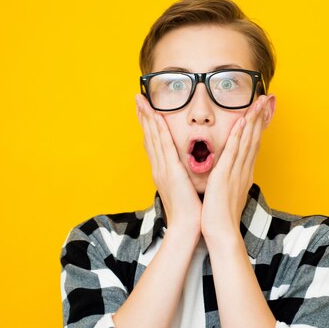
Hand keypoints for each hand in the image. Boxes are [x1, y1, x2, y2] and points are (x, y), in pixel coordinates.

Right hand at [136, 95, 201, 238]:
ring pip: (153, 138)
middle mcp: (159, 168)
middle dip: (143, 117)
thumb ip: (183, 177)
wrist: (186, 228)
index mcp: (162, 172)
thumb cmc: (190, 211)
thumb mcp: (184, 190)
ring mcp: (162, 169)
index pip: (153, 144)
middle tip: (138, 99)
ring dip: (148, 118)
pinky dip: (159, 130)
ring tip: (142, 102)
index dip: (148, 126)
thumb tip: (185, 170)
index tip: (146, 111)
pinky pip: (164, 146)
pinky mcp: (170, 171)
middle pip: (148, 137)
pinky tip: (157, 117)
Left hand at [201, 95, 269, 242]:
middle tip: (266, 99)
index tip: (261, 112)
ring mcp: (236, 172)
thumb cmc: (220, 216)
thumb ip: (229, 180)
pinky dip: (239, 135)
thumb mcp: (227, 193)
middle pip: (254, 139)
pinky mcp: (226, 175)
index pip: (253, 145)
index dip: (258, 127)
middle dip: (260, 118)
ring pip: (247, 141)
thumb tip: (228, 174)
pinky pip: (234, 151)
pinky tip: (242, 121)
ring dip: (253, 120)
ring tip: (259, 102)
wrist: (221, 233)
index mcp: (243, 174)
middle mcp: (244, 170)